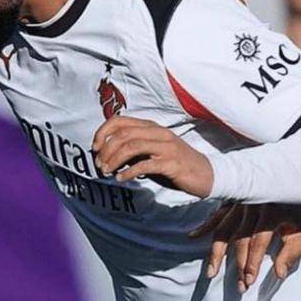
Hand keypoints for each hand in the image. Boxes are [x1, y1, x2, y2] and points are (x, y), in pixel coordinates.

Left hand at [93, 116, 213, 197]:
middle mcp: (158, 133)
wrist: (206, 174)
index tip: (95, 148)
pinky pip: (145, 164)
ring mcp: (166, 147)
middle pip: (123, 134)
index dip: (103, 132)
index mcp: (152, 127)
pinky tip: (122, 179)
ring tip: (107, 172)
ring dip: (114, 160)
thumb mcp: (153, 153)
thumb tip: (109, 156)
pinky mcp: (172, 162)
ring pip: (132, 146)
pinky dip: (129, 172)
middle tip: (99, 165)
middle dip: (106, 150)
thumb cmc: (175, 165)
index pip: (120, 121)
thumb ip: (135, 150)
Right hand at [190, 202, 300, 291]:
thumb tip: (279, 274)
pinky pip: (217, 214)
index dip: (253, 263)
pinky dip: (205, 225)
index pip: (258, 242)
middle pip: (240, 239)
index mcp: (270, 212)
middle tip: (240, 286)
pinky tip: (193, 236)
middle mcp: (253, 206)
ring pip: (224, 229)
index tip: (249, 280)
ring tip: (211, 272)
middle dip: (239, 265)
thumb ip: (292, 253)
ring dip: (216, 252)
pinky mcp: (235, 201)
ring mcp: (241, 203)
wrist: (299, 183)